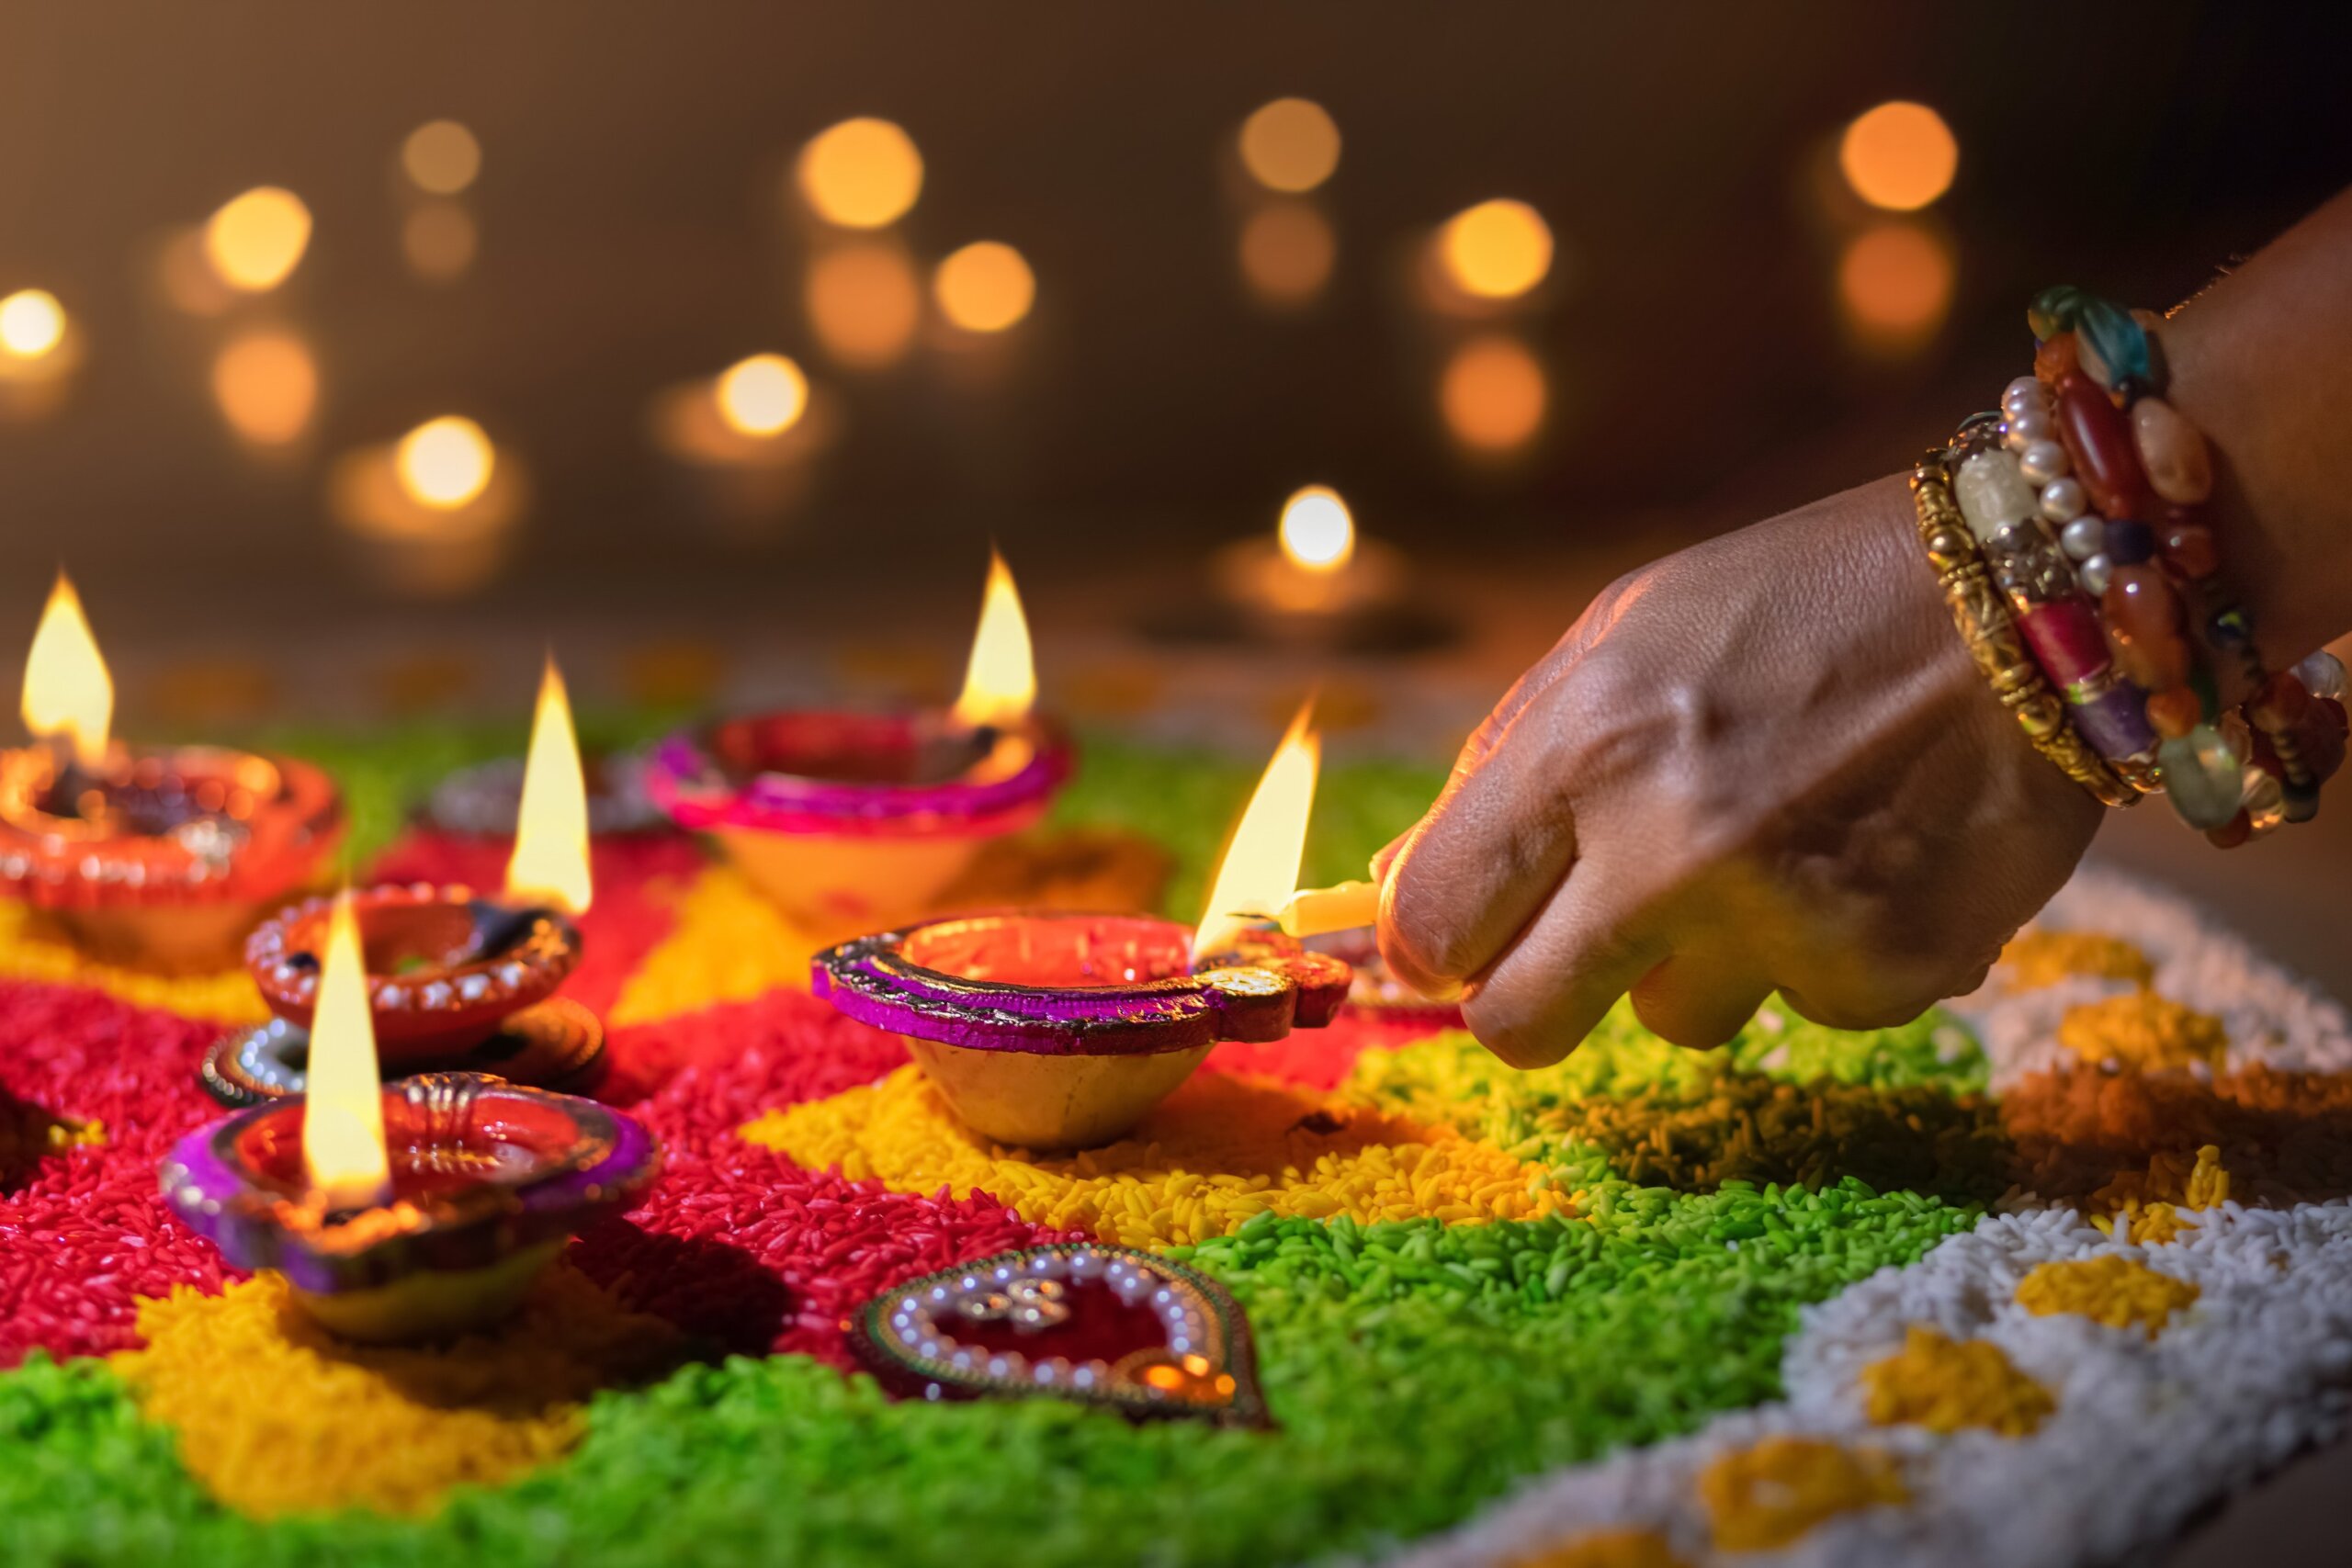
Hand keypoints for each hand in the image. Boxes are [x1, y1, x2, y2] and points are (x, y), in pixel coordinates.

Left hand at [1375, 473, 2103, 1067]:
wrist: (2026, 596)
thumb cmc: (1795, 603)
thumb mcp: (1619, 636)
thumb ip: (1501, 765)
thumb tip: (1395, 898)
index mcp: (1587, 746)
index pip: (1434, 922)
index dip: (1432, 943)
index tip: (1460, 937)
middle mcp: (1674, 848)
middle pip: (1520, 1024)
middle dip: (1529, 999)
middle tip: (1576, 949)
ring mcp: (1788, 922)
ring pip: (1674, 1022)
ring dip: (1698, 961)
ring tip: (1772, 847)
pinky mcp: (1889, 974)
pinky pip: (1802, 1011)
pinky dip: (1819, 955)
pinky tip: (1863, 856)